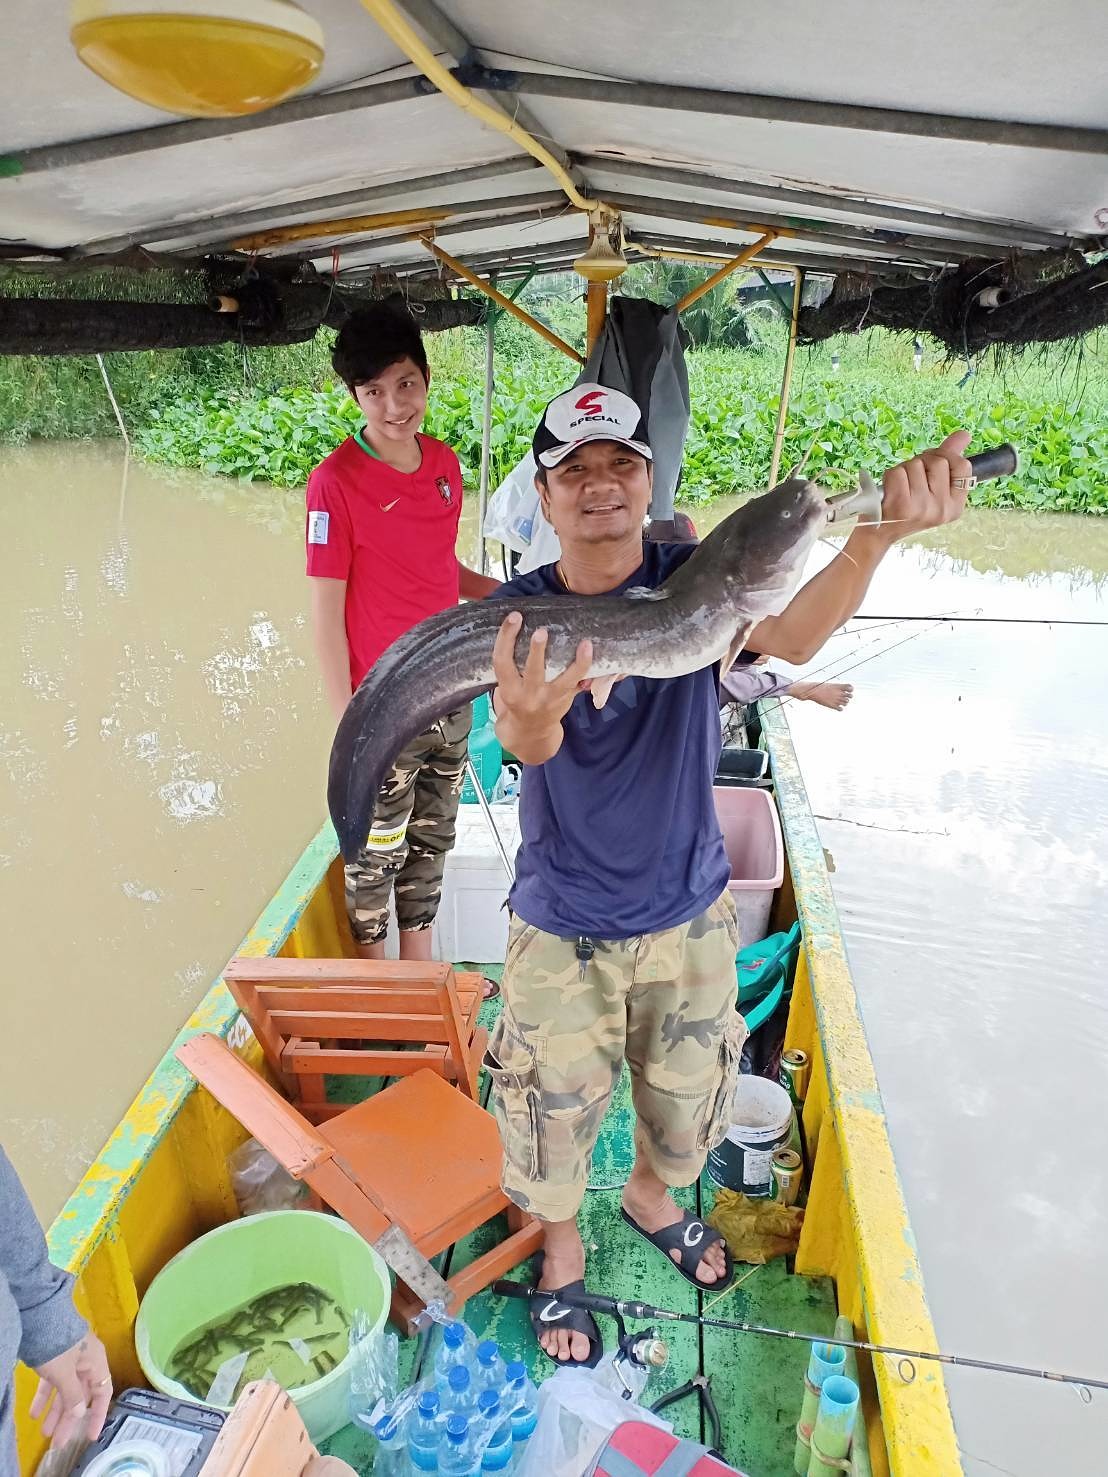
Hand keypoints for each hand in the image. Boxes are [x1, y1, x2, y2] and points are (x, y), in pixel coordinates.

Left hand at [30, 1332, 112, 1449]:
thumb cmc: (59, 1345)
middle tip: (58, 1442)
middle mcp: (86, 1362)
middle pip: (81, 1396)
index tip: (90, 1435)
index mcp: (96, 1362)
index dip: (98, 1415)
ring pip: (65, 1391)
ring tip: (44, 1432)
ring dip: (55, 1412)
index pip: (102, 1393)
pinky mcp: (55, 1359)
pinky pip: (52, 1383)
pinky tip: (34, 1413)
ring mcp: (70, 1360)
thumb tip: (79, 1414)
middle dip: (69, 1420)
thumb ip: (73, 1395)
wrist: (41, 1317)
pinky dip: (45, 1397)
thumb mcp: (65, 1373)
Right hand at [492, 612, 591, 757]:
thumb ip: (512, 665)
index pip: (502, 662)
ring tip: (585, 643)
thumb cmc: (516, 700)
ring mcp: (550, 699)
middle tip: (541, 631)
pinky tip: (591, 651)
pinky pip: (578, 683)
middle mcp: (528, 696)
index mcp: (508, 689)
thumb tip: (519, 624)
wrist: (530, 732)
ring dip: (577, 663)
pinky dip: (586, 668)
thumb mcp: (506, 686)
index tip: (514, 616)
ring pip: (565, 680)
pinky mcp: (566, 699)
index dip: (506, 638)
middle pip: (533, 672)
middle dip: (536, 651)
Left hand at [871, 430, 972, 542]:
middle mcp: (942, 508)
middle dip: (922, 462)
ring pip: (916, 464)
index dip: (945, 457)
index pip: (963, 466)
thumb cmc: (906, 507)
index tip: (931, 464)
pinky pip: (898, 472)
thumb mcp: (933, 489)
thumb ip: (949, 461)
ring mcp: (923, 507)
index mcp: (955, 506)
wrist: (879, 532)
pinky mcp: (902, 505)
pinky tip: (889, 490)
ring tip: (900, 487)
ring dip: (904, 469)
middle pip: (938, 461)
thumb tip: (964, 434)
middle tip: (911, 478)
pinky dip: (890, 476)